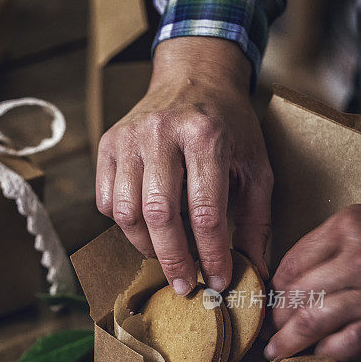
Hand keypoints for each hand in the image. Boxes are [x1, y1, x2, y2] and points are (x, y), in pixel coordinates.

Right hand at [96, 37, 272, 292]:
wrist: (194, 74)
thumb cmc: (229, 124)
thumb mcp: (255, 165)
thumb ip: (257, 219)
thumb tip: (255, 270)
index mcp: (205, 136)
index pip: (205, 213)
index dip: (212, 255)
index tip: (218, 281)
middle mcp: (161, 133)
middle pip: (158, 215)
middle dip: (172, 260)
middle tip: (184, 287)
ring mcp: (128, 138)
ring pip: (124, 212)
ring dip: (146, 246)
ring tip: (166, 255)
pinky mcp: (108, 144)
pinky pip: (105, 201)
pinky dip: (123, 224)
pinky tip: (146, 226)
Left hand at [265, 205, 360, 360]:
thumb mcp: (356, 229)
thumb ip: (322, 249)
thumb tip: (281, 286)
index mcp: (347, 227)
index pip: (291, 264)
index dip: (272, 289)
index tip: (264, 302)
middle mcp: (359, 257)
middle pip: (296, 294)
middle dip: (276, 318)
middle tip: (268, 329)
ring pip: (313, 320)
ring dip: (290, 340)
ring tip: (279, 349)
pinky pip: (345, 341)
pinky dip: (328, 350)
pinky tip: (321, 350)